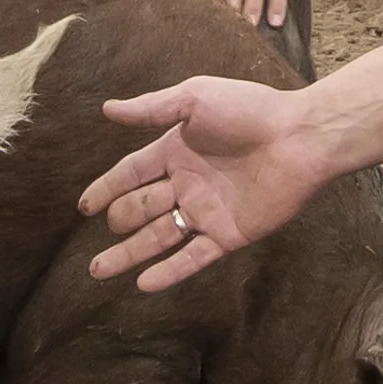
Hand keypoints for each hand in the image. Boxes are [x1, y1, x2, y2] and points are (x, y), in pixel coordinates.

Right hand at [77, 72, 330, 288]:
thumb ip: (152, 109)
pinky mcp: (228, 234)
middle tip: (110, 225)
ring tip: (99, 270)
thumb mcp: (195, 99)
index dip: (107, 188)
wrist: (299, 137)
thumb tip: (106, 109)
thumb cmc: (250, 110)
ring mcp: (207, 212)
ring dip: (129, 254)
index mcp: (176, 151)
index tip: (83, 207)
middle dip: (121, 218)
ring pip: (159, 238)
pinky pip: (193, 258)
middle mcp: (187, 184)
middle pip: (142, 207)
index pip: (131, 174)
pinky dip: (169, 272)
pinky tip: (144, 284)